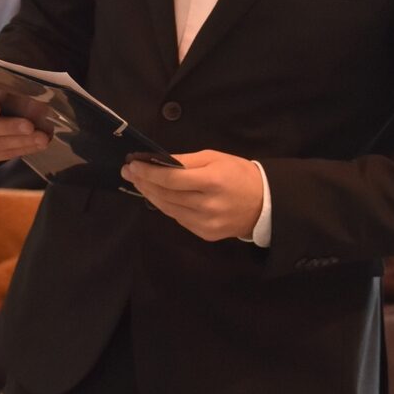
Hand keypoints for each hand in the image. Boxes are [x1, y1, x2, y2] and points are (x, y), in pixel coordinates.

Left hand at [121, 150, 263, 242]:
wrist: (264, 204)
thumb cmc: (238, 174)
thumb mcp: (215, 158)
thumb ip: (186, 160)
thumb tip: (157, 160)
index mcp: (211, 181)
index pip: (171, 178)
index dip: (148, 172)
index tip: (132, 164)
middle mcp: (207, 205)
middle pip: (166, 195)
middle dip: (144, 182)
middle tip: (128, 172)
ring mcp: (206, 223)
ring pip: (168, 209)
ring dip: (150, 195)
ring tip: (138, 183)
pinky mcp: (205, 234)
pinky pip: (178, 219)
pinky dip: (166, 207)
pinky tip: (157, 196)